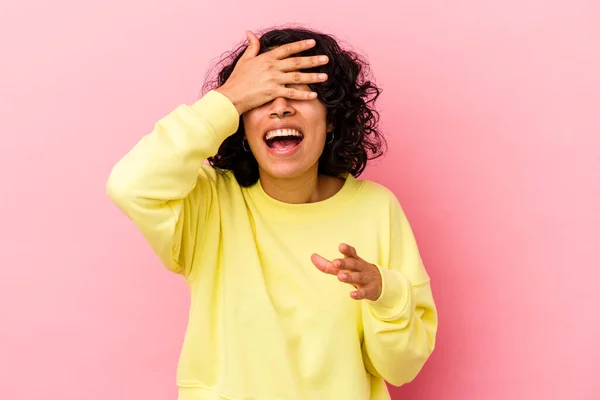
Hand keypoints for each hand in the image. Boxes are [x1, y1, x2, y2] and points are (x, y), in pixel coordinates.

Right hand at [215, 30, 329, 114]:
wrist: (232, 95)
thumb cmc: (237, 79)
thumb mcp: (244, 60)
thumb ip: (252, 46)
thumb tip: (250, 33)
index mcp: (267, 58)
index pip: (287, 49)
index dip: (301, 45)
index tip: (313, 43)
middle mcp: (272, 68)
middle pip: (297, 62)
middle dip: (313, 60)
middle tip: (326, 59)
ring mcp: (274, 80)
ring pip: (298, 77)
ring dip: (313, 77)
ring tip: (325, 77)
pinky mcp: (273, 93)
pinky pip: (292, 93)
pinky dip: (304, 94)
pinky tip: (314, 95)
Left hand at [311, 244, 381, 300]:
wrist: (381, 283)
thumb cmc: (358, 272)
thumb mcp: (345, 268)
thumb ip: (328, 265)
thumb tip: (312, 256)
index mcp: (355, 261)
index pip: (351, 253)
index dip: (346, 250)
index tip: (341, 246)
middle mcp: (361, 268)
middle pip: (353, 264)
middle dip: (345, 263)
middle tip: (335, 262)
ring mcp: (366, 279)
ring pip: (358, 277)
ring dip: (350, 277)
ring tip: (340, 276)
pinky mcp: (369, 290)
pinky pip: (364, 292)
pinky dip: (358, 293)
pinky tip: (352, 295)